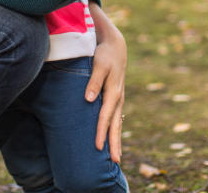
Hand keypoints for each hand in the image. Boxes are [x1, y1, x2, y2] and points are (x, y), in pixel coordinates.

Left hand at [86, 4, 126, 162]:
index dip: (100, 132)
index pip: (105, 117)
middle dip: (114, 143)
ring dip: (116, 139)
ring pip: (117, 123)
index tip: (97, 147)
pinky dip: (114, 130)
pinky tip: (112, 138)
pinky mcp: (115, 98)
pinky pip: (115, 118)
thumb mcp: (99, 65)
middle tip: (115, 162)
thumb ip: (94, 82)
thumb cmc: (105, 55)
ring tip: (116, 157)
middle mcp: (118, 99)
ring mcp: (118, 99)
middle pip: (115, 125)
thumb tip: (89, 99)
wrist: (115, 46)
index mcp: (113, 93)